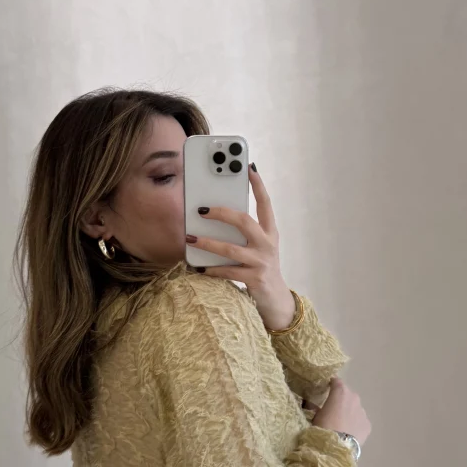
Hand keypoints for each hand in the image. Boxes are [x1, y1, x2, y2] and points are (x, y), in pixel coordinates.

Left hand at [187, 165, 295, 330]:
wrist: (276, 298)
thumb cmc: (261, 266)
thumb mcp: (259, 246)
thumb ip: (245, 231)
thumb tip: (215, 214)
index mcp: (270, 232)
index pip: (266, 203)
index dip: (258, 185)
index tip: (249, 167)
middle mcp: (267, 244)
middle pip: (244, 222)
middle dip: (222, 213)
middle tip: (201, 210)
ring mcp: (261, 262)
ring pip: (231, 248)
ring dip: (208, 243)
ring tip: (191, 238)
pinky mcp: (253, 279)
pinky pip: (227, 271)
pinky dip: (211, 269)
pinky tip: (198, 267)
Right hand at [312, 378, 371, 445]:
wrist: (336, 447)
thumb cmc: (322, 427)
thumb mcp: (314, 415)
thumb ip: (315, 407)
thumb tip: (311, 405)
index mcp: (341, 391)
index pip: (336, 381)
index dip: (331, 385)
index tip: (326, 389)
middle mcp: (354, 398)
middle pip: (347, 395)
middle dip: (341, 400)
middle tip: (332, 410)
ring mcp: (363, 412)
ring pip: (355, 408)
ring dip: (349, 413)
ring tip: (341, 424)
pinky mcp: (367, 425)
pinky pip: (360, 421)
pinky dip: (355, 424)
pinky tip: (348, 433)